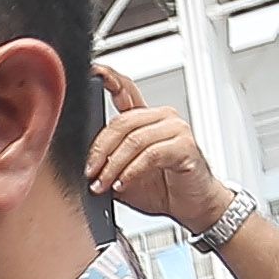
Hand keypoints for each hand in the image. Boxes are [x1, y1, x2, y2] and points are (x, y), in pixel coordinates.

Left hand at [87, 64, 236, 236]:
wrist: (193, 206)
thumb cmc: (163, 188)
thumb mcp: (124, 175)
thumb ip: (107, 163)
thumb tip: (85, 165)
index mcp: (146, 119)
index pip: (126, 91)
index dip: (110, 79)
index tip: (94, 72)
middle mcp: (162, 118)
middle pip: (122, 123)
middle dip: (101, 151)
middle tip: (91, 172)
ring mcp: (176, 130)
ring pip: (134, 140)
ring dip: (114, 165)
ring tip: (105, 184)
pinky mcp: (185, 146)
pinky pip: (151, 154)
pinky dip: (132, 171)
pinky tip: (124, 183)